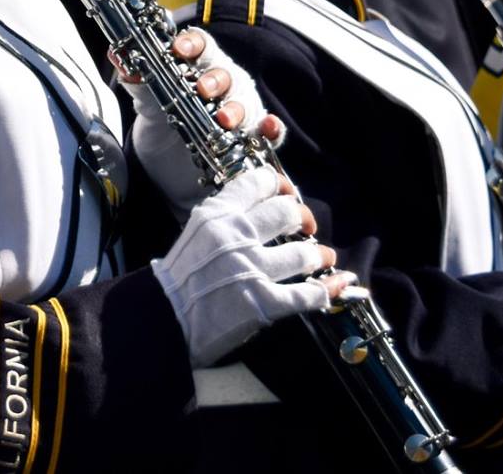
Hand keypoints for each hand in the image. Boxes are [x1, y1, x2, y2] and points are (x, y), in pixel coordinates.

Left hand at [119, 26, 283, 216]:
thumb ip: (140, 83)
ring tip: (226, 120)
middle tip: (202, 89)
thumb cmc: (164, 130)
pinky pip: (270, 133)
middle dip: (216, 79)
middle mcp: (225, 86)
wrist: (169, 176)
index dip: (192, 44)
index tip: (178, 49)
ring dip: (238, 109)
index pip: (201, 46)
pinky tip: (269, 128)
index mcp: (200, 68)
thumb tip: (117, 55)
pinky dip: (273, 129)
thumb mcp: (148, 108)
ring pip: (247, 102)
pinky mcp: (253, 140)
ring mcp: (242, 112)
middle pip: (226, 74)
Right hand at [149, 167, 345, 365]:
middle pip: (288, 212)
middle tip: (306, 228)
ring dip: (319, 255)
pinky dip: (329, 290)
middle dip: (304, 219)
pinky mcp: (263, 303)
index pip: (261, 182)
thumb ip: (228, 216)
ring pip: (304, 253)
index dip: (282, 186)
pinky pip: (308, 294)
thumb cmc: (179, 279)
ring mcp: (252, 270)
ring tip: (323, 258)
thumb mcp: (197, 232)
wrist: (162, 321)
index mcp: (218, 213)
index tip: (288, 194)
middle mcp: (237, 236)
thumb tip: (263, 207)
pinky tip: (339, 285)